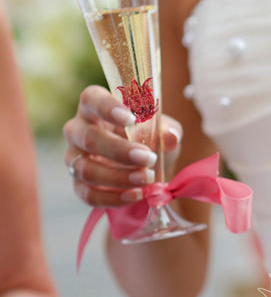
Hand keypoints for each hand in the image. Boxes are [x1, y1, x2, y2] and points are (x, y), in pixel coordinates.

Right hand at [63, 85, 181, 206]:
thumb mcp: (164, 133)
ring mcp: (75, 159)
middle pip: (89, 138)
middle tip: (149, 158)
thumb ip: (168, 131)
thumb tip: (170, 136)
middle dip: (121, 151)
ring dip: (118, 177)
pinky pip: (88, 194)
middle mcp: (78, 131)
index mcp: (95, 107)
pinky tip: (136, 195)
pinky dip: (113, 198)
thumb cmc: (150, 141)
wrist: (147, 171)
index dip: (107, 107)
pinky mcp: (79, 184)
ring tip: (147, 178)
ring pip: (86, 169)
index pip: (91, 99)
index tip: (131, 118)